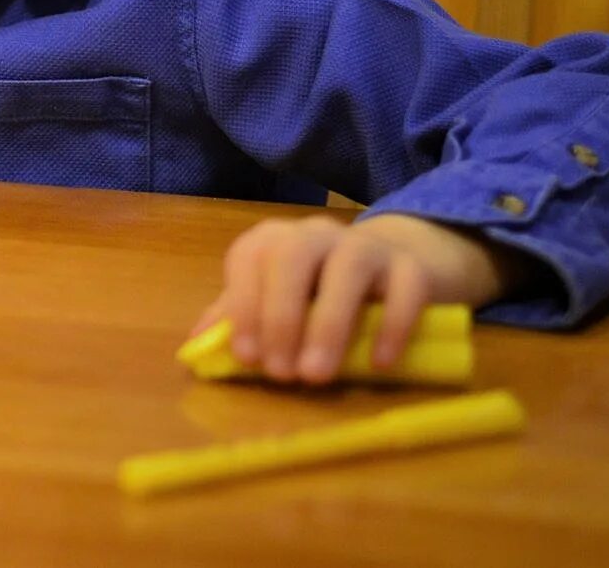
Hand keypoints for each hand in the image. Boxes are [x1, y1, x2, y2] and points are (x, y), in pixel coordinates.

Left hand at [191, 212, 521, 384]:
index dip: (243, 305)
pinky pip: (405, 289)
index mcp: (276, 240)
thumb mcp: (278, 301)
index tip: (247, 357)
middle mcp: (317, 234)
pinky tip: (379, 364)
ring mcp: (367, 246)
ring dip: (328, 324)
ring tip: (317, 375)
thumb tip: (195, 345)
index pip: (249, 259)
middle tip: (280, 372)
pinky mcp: (413, 268)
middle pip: (292, 258)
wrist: (398, 269)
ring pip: (346, 269)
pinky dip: (392, 326)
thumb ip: (240, 318)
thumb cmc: (321, 292)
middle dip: (280, 315)